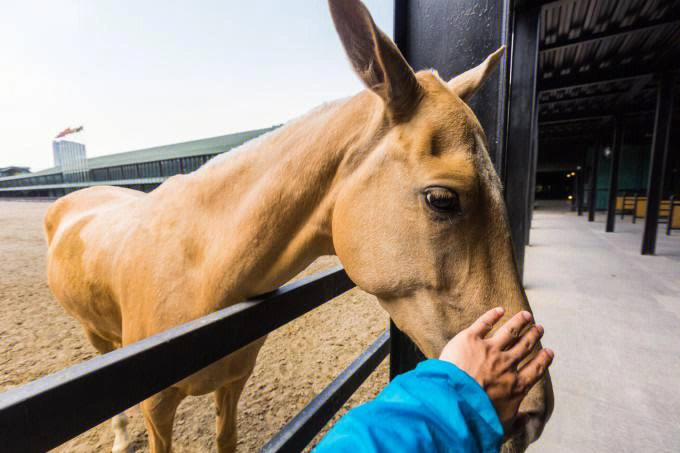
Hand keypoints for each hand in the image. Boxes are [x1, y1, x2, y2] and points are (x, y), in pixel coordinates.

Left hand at [439, 307, 553, 431]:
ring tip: (526, 315)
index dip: (544, 359)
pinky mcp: (470, 339)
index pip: (536, 369)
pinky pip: (484, 323)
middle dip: (533, 336)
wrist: (454, 403)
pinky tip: (500, 310)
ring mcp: (489, 350)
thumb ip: (516, 423)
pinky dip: (493, 315)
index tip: (549, 351)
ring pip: (510, 332)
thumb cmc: (478, 419)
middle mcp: (506, 365)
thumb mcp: (503, 428)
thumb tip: (527, 421)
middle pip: (524, 347)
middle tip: (539, 327)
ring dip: (519, 322)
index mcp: (517, 386)